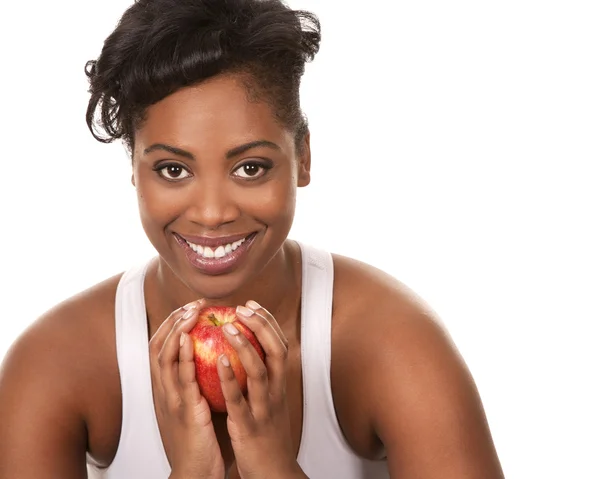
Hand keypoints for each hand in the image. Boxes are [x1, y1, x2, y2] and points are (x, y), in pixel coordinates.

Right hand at [149, 299, 224, 478]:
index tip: (189, 308)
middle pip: (158, 347)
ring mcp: (171, 400)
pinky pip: (181, 379)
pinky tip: (188, 339)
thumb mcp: (194, 405)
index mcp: (166, 389)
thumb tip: (213, 357)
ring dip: (176, 331)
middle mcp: (163, 392)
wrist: (196, 473)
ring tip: (190, 312)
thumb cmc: (199, 440)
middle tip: (192, 303)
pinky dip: (181, 356)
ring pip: (164, 358)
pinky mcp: (184, 410)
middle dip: (173, 321)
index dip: (172, 325)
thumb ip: (197, 383)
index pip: (162, 349)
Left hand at [217, 301, 303, 478]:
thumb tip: (249, 354)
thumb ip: (263, 379)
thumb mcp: (270, 402)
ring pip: (259, 370)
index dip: (267, 322)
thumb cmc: (268, 436)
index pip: (279, 345)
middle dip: (260, 326)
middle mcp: (276, 392)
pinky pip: (239, 398)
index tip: (252, 305)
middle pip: (275, 351)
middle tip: (243, 308)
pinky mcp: (248, 424)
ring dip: (244, 346)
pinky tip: (219, 360)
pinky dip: (230, 377)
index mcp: (279, 385)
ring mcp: (263, 407)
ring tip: (229, 327)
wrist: (274, 472)